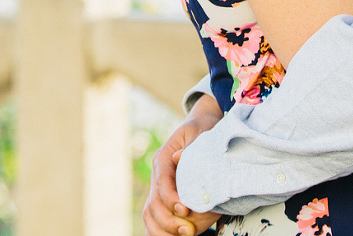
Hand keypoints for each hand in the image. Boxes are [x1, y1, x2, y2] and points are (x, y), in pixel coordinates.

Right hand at [143, 97, 223, 235]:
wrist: (201, 127)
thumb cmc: (202, 130)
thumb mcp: (199, 132)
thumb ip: (191, 146)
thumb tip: (179, 158)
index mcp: (163, 158)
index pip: (161, 181)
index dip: (170, 198)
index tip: (185, 210)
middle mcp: (158, 175)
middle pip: (153, 202)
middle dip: (169, 220)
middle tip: (189, 231)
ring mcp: (159, 187)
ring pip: (150, 213)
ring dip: (164, 228)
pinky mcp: (165, 197)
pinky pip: (155, 217)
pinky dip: (160, 230)